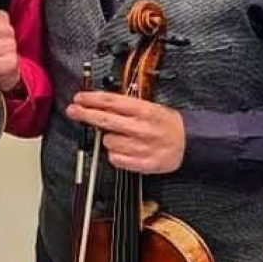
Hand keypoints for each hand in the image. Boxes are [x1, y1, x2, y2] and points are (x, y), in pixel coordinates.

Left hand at [66, 91, 184, 173]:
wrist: (188, 143)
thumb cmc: (165, 123)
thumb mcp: (149, 106)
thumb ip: (125, 106)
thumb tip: (99, 103)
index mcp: (144, 110)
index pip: (111, 101)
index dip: (91, 99)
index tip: (79, 97)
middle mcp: (141, 128)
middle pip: (104, 120)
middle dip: (84, 114)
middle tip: (73, 110)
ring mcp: (140, 147)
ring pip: (107, 141)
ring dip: (108, 138)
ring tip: (121, 136)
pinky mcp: (141, 164)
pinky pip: (115, 158)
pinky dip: (115, 154)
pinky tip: (124, 149)